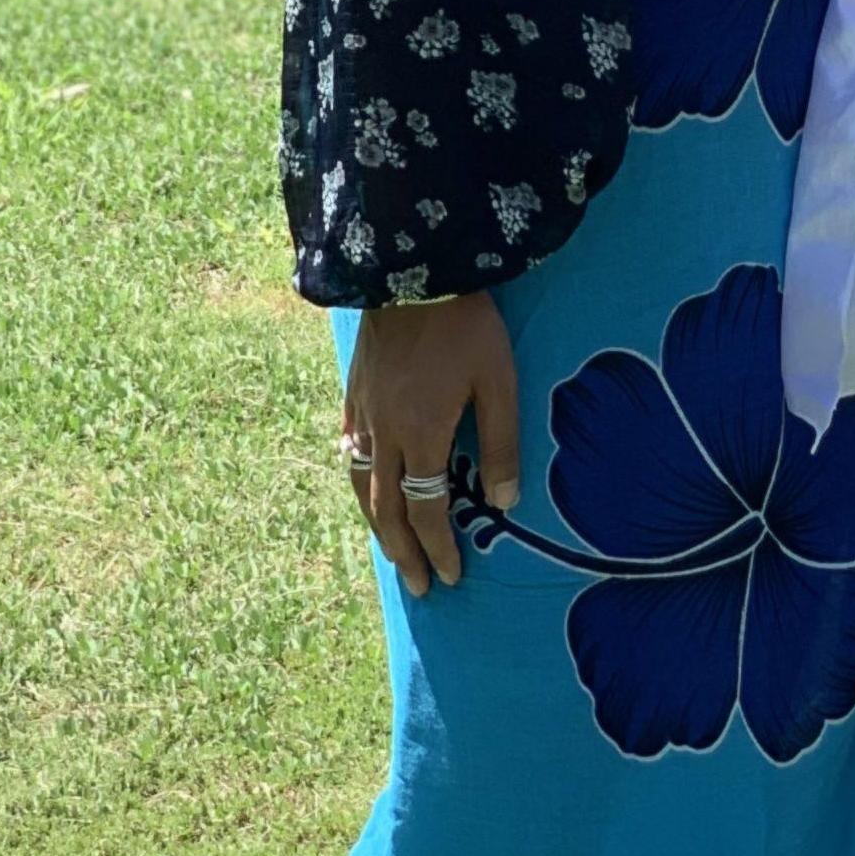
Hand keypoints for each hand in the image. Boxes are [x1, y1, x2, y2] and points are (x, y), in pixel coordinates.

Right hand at [342, 292, 519, 597]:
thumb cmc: (466, 324)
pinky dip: (356, 477)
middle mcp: (384, 435)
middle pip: (388, 509)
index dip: (438, 547)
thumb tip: (505, 502)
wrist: (413, 269)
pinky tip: (362, 481)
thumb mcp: (498, 379)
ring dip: (376, 524)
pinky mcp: (354, 391)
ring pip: (361, 484)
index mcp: (421, 437)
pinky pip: (349, 449)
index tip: (450, 577)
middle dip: (404, 551)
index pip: (427, 510)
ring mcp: (363, 414)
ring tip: (389, 549)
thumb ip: (501, 441)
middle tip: (417, 586)